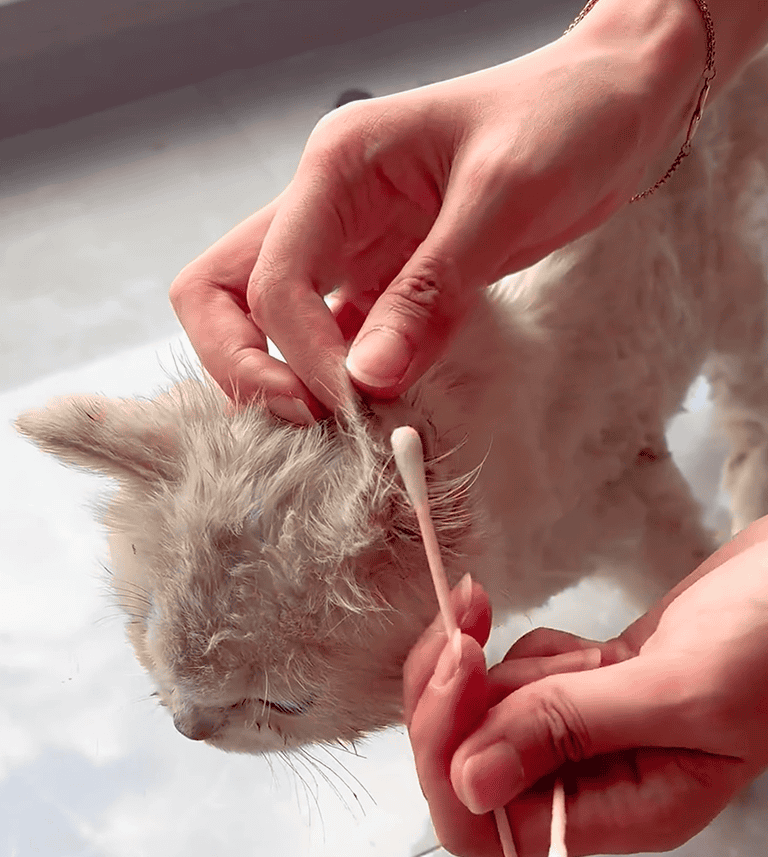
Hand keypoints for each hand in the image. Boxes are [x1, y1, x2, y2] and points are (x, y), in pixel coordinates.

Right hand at [169, 15, 701, 420]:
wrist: (614, 109)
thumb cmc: (566, 121)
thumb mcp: (503, 198)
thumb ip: (431, 290)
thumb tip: (369, 377)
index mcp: (336, 168)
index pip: (270, 281)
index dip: (301, 354)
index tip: (356, 403)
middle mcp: (325, 209)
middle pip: (222, 296)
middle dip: (246, 367)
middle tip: (309, 421)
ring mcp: (348, 249)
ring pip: (266, 323)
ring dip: (286, 380)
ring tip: (342, 429)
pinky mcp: (382, 283)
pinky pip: (332, 340)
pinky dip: (338, 381)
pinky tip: (376, 414)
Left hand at [404, 516, 767, 856]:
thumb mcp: (680, 689)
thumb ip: (574, 728)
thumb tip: (468, 780)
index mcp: (627, 809)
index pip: (492, 826)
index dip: (452, 760)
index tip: (458, 676)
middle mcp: (599, 781)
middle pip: (477, 764)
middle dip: (455, 696)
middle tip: (465, 626)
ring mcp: (594, 732)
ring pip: (492, 713)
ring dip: (493, 664)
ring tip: (564, 641)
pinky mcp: (593, 688)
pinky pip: (522, 677)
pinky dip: (528, 649)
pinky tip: (579, 640)